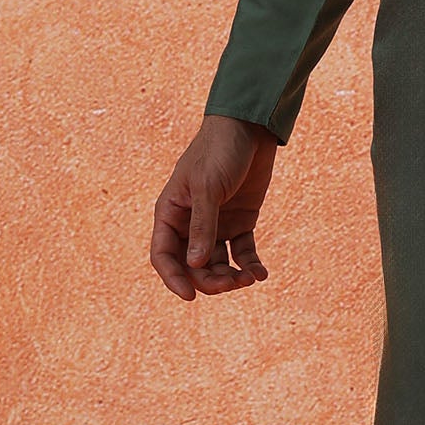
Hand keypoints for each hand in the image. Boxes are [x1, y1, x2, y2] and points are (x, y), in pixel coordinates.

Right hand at [151, 115, 276, 300]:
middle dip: (210, 280)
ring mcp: (216, 224)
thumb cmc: (220, 151)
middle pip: (193, 266)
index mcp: (171, 212)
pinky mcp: (240, 222)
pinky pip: (241, 252)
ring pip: (218, 264)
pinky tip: (261, 273)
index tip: (190, 296)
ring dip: (231, 277)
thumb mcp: (208, 187)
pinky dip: (249, 265)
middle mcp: (190, 223)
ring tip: (250, 278)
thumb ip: (203, 226)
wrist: (250, 128)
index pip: (164, 254)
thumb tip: (196, 265)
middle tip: (232, 283)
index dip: (174, 278)